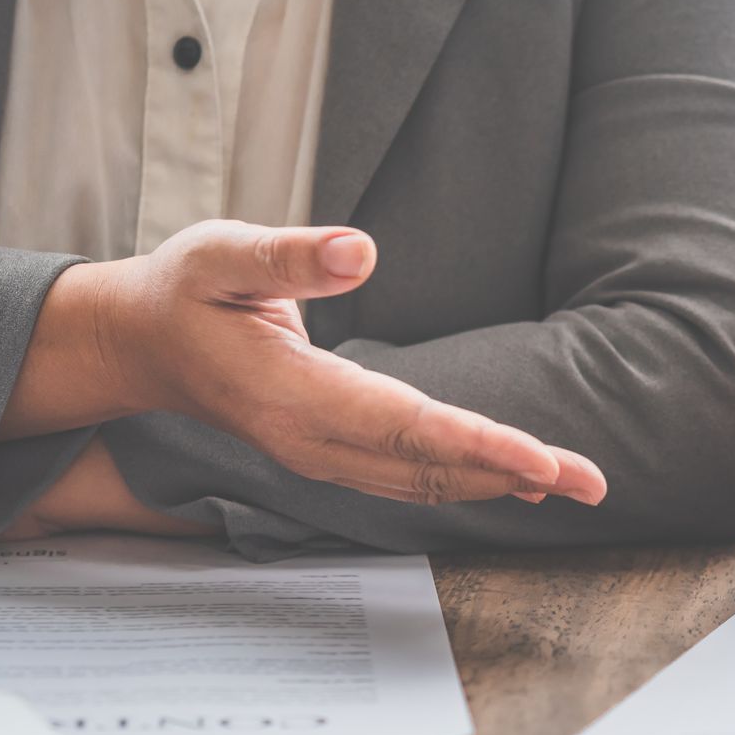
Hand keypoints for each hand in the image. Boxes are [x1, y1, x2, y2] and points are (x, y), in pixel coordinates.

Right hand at [6, 220, 606, 507]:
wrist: (141, 344)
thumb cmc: (184, 290)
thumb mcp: (220, 254)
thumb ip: (289, 255)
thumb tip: (363, 250)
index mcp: (291, 397)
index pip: (402, 427)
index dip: (476, 445)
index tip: (540, 463)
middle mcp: (313, 441)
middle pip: (428, 466)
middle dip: (515, 475)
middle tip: (593, 483)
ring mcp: (322, 455)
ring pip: (424, 479)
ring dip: (500, 482)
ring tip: (573, 484)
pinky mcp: (332, 452)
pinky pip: (409, 474)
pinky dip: (467, 476)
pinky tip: (516, 477)